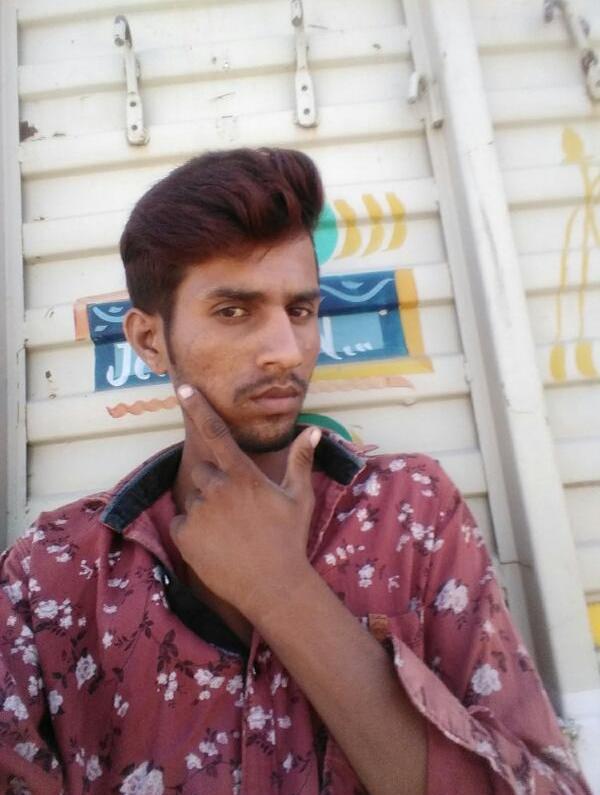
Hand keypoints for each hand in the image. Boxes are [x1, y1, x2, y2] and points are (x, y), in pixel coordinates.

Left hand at [170, 384, 320, 619]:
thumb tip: (313, 431)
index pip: (217, 433)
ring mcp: (199, 513)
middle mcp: (218, 489)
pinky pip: (183, 522)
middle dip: (215, 484)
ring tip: (231, 533)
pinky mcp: (184, 535)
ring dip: (207, 510)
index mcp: (244, 476)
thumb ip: (301, 461)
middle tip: (237, 511)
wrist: (274, 586)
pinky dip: (193, 531)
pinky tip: (216, 545)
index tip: (183, 388)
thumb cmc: (289, 539)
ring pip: (195, 499)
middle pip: (203, 471)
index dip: (199, 408)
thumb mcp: (299, 498)